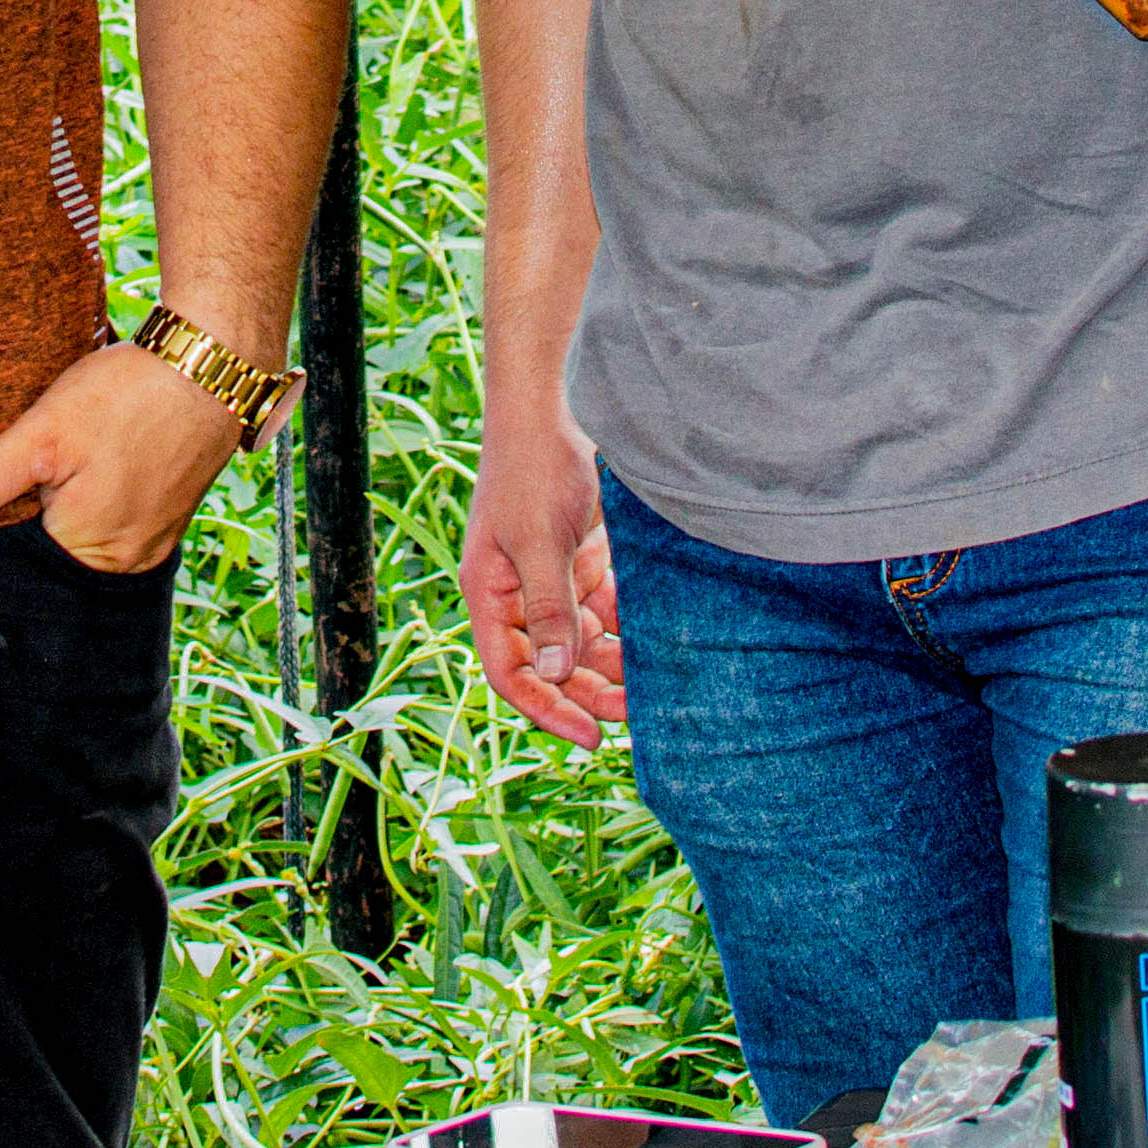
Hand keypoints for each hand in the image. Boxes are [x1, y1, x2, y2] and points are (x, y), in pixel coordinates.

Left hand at [0, 340, 247, 569]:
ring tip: (37, 473)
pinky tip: (74, 472)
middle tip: (1, 479)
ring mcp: (145, 545)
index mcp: (85, 554)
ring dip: (50, 514)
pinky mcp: (160, 520)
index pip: (10, 568)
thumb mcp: (44, 432)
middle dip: (15, 528)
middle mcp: (120, 563)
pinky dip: (83, 506)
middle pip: (44, 560)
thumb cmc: (130, 396)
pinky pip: (107, 528)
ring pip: (75, 543)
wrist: (212, 365)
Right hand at [456, 421, 625, 742]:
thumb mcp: (538, 543)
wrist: (553, 409)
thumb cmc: (531, 470)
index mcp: (492, 596)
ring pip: (582, 640)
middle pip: (551, 665)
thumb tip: (556, 675)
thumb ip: (549, 608)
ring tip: (653, 681)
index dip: (547, 710)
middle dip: (589, 692)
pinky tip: (655, 635)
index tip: (592, 738)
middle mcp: (518, 594)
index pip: (512, 674)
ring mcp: (551, 577)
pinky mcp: (581, 558)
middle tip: (636, 716)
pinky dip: (625, 624)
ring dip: (613, 662)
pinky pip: (604, 607)